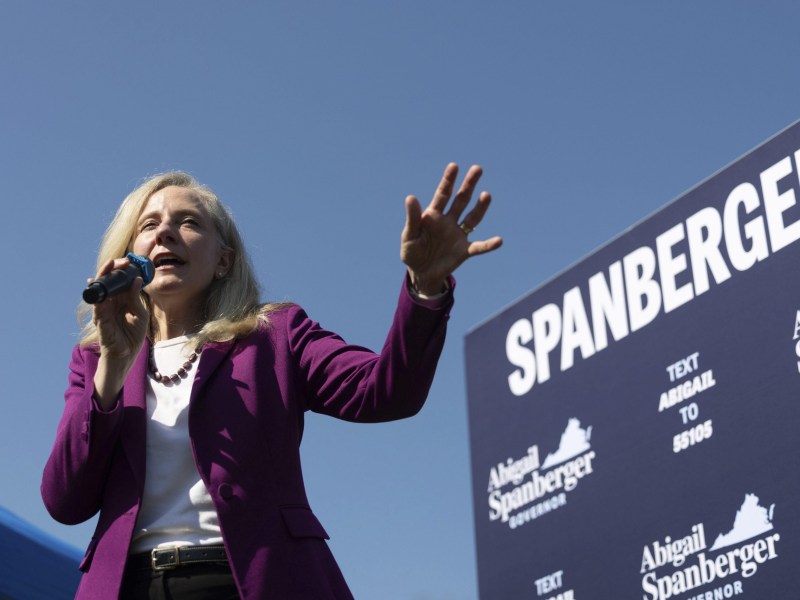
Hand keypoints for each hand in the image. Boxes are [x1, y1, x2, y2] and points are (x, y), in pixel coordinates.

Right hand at [89, 257, 147, 407]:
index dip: (124, 271)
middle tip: (121, 261)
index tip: (131, 262)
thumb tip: (136, 280)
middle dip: (114, 269)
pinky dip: (97, 292)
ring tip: (110, 265)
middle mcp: (112, 302)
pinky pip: (96, 302)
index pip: (122, 281)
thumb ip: (137, 298)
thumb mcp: (140, 314)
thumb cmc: (133, 335)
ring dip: (105, 276)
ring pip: (102, 288)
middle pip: (110, 281)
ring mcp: (104, 308)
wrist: (126, 355)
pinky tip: (95, 282)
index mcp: (123, 300)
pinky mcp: (99, 317)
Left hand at [401, 163, 501, 294]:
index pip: (442, 195)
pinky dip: (488, 245)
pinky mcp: (464, 250)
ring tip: (487, 195)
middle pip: (461, 200)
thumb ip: (412, 218)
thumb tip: (410, 197)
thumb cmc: (412, 252)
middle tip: (478, 168)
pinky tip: (499, 241)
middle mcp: (448, 221)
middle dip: (468, 185)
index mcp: (433, 215)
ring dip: (480, 207)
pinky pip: (479, 246)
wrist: (422, 273)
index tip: (454, 166)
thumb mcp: (409, 236)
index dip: (448, 181)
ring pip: (472, 218)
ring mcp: (458, 235)